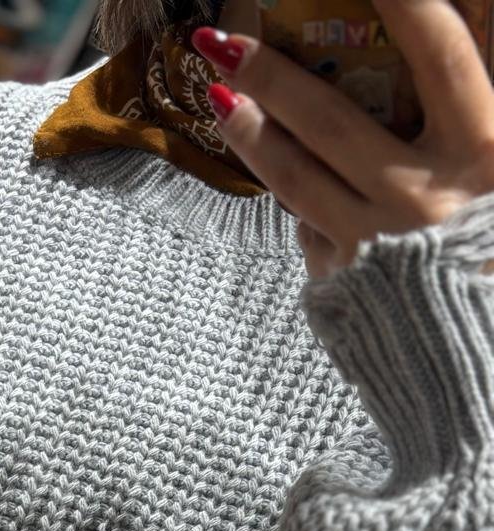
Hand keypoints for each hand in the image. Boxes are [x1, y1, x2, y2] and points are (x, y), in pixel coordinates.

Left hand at [191, 0, 493, 277]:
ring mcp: (379, 244)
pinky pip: (310, 224)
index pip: (442, 54)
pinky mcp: (348, 280)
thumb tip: (438, 29)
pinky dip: (297, 196)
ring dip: (251, 133)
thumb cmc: (488, 237)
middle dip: (271, 74)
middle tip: (220, 41)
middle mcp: (427, 198)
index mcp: (485, 152)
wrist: (476, 340)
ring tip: (220, 96)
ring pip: (297, 177)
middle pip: (332, 121)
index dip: (407, 4)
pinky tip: (281, 169)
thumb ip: (468, 100)